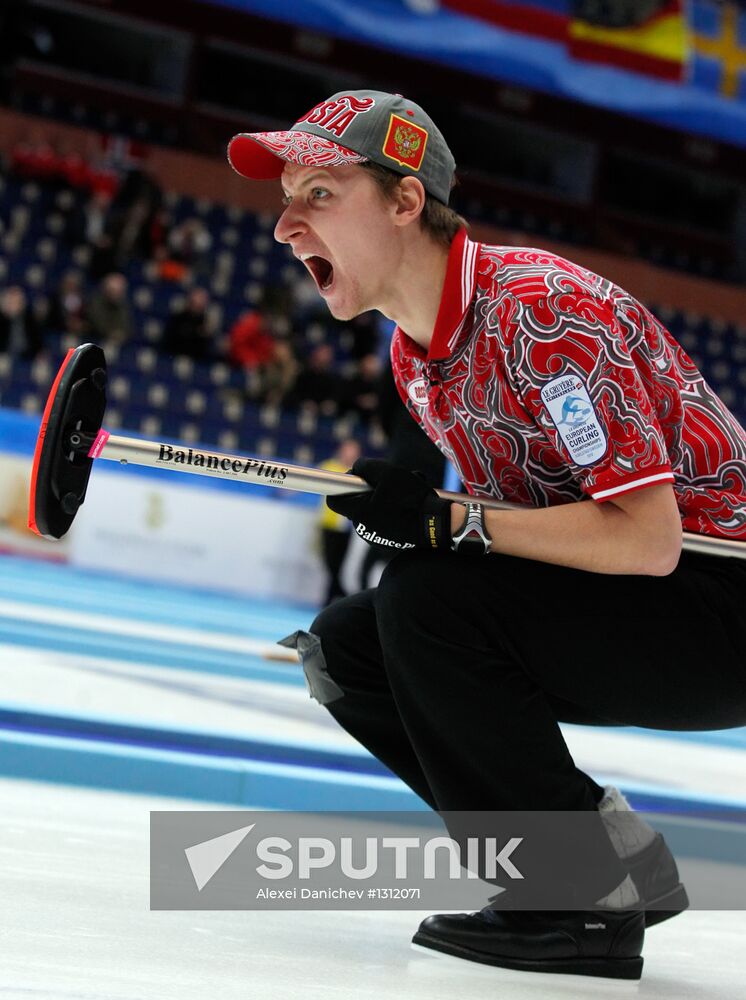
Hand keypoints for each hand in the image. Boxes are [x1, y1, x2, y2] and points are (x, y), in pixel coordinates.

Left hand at [326, 458, 451, 550]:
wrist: (439, 526)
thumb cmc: (412, 499)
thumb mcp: (389, 473)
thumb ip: (366, 466)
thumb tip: (357, 468)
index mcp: (359, 513)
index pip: (333, 500)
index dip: (342, 484)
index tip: (360, 476)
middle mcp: (363, 528)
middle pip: (357, 500)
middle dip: (371, 486)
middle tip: (390, 480)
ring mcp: (376, 536)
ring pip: (374, 507)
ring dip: (386, 495)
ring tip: (408, 490)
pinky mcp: (390, 539)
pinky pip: (386, 517)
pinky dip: (395, 507)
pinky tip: (412, 503)